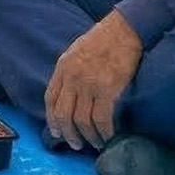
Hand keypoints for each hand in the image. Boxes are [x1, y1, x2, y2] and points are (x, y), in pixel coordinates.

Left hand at [45, 13, 142, 150]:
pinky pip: (101, 119)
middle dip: (67, 133)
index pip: (50, 98)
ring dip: (87, 136)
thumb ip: (70, 71)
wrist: (123, 30)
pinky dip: (104, 132)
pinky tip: (108, 138)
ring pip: (81, 120)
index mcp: (62, 67)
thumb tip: (69, 91)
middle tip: (75, 144)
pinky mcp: (108, 90)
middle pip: (63, 113)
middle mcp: (72, 78)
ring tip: (94, 144)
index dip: (51, 118)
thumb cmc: (102, 39)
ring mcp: (89, 85)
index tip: (56, 131)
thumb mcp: (75, 51)